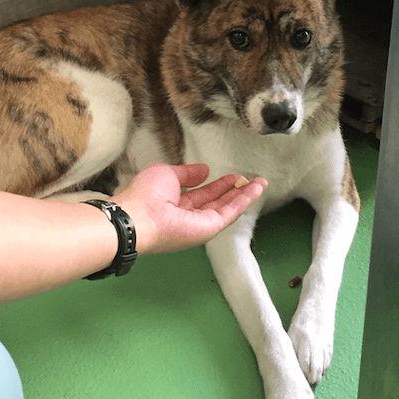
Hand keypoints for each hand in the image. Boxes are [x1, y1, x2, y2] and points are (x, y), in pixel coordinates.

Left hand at [115, 163, 266, 253]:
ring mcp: (200, 224)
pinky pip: (230, 212)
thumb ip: (187, 174)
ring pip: (227, 207)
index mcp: (176, 203)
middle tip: (252, 179)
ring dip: (245, 195)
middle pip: (218, 202)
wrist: (138, 217)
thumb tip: (205, 170)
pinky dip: (244, 200)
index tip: (232, 176)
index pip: (202, 194)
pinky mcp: (209, 228)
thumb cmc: (146, 194)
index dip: (218, 184)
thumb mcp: (168, 174)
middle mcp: (190, 216)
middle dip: (235, 190)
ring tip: (260, 183)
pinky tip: (255, 189)